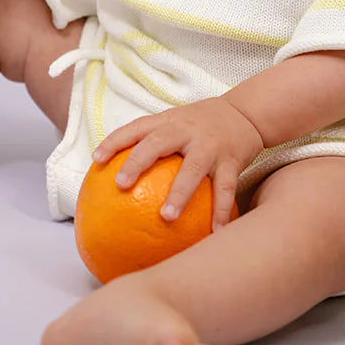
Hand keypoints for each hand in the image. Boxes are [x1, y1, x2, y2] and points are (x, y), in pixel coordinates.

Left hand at [92, 97, 263, 229]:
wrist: (247, 112)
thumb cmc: (202, 124)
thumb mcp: (177, 123)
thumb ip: (154, 142)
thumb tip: (118, 176)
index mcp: (169, 122)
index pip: (137, 128)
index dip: (115, 141)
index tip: (96, 160)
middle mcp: (187, 130)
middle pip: (158, 143)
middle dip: (137, 162)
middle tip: (121, 184)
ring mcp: (210, 145)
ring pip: (193, 169)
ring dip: (180, 193)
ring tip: (167, 217)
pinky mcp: (232, 159)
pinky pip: (226, 188)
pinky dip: (221, 211)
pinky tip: (215, 232)